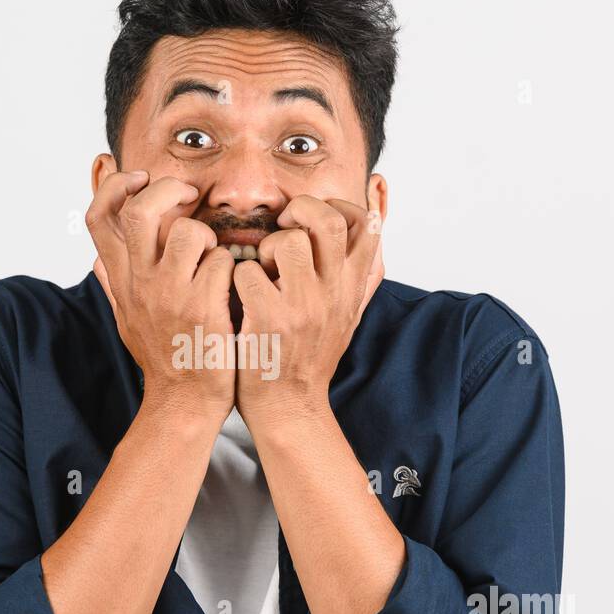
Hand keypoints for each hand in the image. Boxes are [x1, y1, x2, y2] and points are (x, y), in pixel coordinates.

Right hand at [87, 170, 237, 425]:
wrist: (186, 402)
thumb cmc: (164, 357)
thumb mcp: (128, 321)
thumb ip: (115, 286)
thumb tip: (98, 260)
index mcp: (123, 280)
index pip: (98, 217)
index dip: (114, 185)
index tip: (138, 178)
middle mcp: (140, 283)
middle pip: (138, 210)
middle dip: (167, 190)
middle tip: (190, 195)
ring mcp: (171, 295)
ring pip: (187, 231)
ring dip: (208, 234)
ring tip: (215, 256)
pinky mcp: (203, 308)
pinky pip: (222, 261)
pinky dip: (233, 267)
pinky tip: (234, 287)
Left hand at [231, 194, 383, 424]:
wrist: (289, 408)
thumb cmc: (310, 358)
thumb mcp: (346, 314)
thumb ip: (358, 273)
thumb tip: (376, 220)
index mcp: (351, 288)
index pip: (367, 225)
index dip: (340, 206)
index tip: (317, 215)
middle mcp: (333, 294)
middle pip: (329, 220)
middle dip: (301, 208)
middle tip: (283, 222)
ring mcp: (303, 307)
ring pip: (288, 241)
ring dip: (266, 246)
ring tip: (262, 268)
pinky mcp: (269, 320)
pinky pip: (247, 272)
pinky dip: (237, 277)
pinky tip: (240, 296)